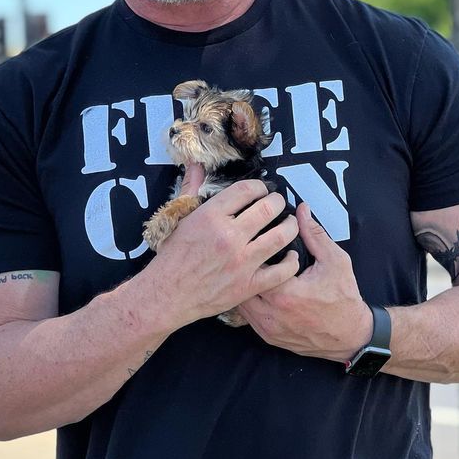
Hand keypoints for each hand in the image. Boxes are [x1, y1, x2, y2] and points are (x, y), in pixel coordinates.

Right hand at [141, 180, 300, 328]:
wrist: (167, 294)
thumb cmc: (172, 257)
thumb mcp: (179, 217)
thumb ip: (192, 188)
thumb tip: (197, 165)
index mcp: (211, 216)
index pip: (246, 190)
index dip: (259, 186)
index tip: (261, 190)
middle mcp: (229, 236)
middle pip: (268, 208)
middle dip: (278, 202)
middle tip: (279, 203)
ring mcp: (241, 262)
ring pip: (281, 236)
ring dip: (290, 226)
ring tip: (289, 224)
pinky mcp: (248, 285)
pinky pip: (281, 272)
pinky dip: (290, 262)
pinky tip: (290, 256)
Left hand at [237, 203, 373, 361]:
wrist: (351, 336)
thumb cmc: (344, 299)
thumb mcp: (334, 261)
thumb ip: (314, 234)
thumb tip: (301, 210)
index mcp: (285, 294)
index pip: (255, 267)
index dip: (256, 252)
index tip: (261, 244)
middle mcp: (272, 315)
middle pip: (243, 285)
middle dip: (245, 270)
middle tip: (252, 256)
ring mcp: (268, 329)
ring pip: (241, 303)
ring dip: (244, 287)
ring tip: (251, 272)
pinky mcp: (268, 337)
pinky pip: (248, 318)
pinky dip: (249, 303)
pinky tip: (256, 291)